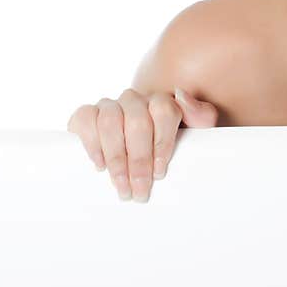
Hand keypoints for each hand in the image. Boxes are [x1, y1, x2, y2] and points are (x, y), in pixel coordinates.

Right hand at [67, 87, 218, 201]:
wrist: (141, 148)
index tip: (160, 172)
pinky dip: (92, 145)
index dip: (162, 144)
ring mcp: (110, 105)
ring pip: (110, 123)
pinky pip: (86, 120)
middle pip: (137, 124)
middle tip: (140, 190)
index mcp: (161, 102)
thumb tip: (182, 96)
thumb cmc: (168, 144)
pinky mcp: (87, 114)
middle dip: (139, 161)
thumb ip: (200, 114)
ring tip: (122, 186)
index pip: (164, 113)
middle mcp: (135, 100)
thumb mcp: (194, 132)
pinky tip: (100, 166)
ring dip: (116, 159)